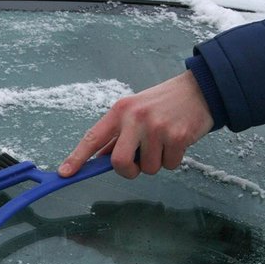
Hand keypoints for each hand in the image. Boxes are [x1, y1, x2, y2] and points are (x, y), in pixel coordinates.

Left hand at [58, 70, 213, 178]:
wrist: (200, 90)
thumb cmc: (162, 104)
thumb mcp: (135, 111)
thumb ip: (117, 135)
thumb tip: (99, 158)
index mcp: (120, 111)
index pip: (92, 137)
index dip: (77, 158)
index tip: (65, 173)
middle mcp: (135, 118)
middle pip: (119, 163)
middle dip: (129, 171)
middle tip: (138, 164)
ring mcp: (156, 127)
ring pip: (148, 168)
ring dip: (156, 162)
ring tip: (164, 142)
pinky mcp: (177, 136)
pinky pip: (169, 165)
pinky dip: (173, 160)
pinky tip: (177, 141)